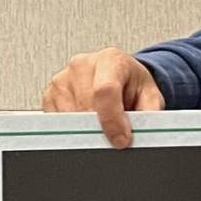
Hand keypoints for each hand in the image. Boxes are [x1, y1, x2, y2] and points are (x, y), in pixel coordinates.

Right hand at [42, 47, 164, 148]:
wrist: (120, 77)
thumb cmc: (132, 84)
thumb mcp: (150, 96)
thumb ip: (149, 113)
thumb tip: (143, 133)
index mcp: (110, 60)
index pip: (105, 90)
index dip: (113, 120)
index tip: (121, 140)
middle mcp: (82, 65)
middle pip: (87, 108)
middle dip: (102, 128)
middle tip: (116, 132)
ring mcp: (62, 79)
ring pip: (71, 118)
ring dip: (88, 128)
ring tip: (103, 120)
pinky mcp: (50, 95)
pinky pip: (58, 122)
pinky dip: (74, 129)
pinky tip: (88, 120)